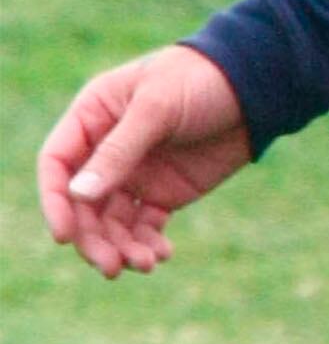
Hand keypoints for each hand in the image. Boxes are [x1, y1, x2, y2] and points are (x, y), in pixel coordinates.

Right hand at [38, 46, 253, 277]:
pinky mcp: (164, 191)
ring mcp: (135, 173)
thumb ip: (120, 150)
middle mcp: (106, 149)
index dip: (55, 200)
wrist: (259, 84)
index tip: (64, 235)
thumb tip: (78, 195)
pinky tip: (161, 255)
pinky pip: (144, 226)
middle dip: (92, 238)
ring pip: (111, 222)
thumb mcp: (158, 107)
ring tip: (144, 264)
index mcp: (94, 116)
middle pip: (81, 204)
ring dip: (120, 248)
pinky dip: (146, 243)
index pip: (57, 163)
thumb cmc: (202, 77)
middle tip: (111, 266)